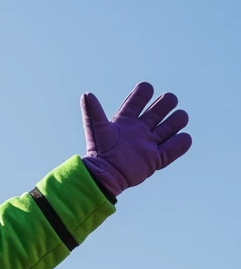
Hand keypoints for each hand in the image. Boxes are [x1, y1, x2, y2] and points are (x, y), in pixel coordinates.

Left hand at [80, 82, 190, 196]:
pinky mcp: (156, 159)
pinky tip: (182, 138)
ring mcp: (149, 144)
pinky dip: (181, 142)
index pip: (139, 98)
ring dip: (177, 120)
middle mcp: (140, 129)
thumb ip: (93, 112)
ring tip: (176, 121)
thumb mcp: (97, 129)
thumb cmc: (100, 153)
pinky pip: (174, 148)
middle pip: (160, 108)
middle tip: (167, 103)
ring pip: (171, 126)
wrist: (106, 177)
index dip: (144, 92)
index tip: (146, 90)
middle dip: (166, 103)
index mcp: (126, 120)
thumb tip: (87, 95)